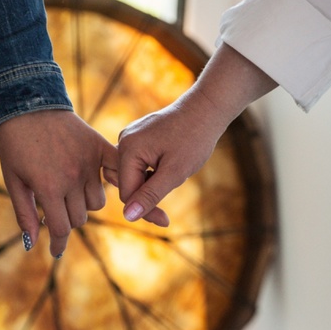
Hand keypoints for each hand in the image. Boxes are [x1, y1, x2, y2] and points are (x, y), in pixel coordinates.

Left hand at [0, 110, 116, 256]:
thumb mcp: (13, 181)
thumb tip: (32, 244)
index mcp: (48, 188)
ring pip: (96, 202)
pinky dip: (114, 182)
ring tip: (71, 193)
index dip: (58, 243)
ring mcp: (88, 163)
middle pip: (79, 217)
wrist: (30, 105)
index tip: (55, 250)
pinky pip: (116, 174)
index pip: (61, 229)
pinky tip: (107, 184)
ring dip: (84, 204)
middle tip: (55, 211)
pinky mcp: (99, 148)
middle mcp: (72, 178)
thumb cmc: (14, 144)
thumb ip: (24, 213)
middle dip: (66, 220)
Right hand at [115, 89, 226, 225]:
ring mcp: (130, 137)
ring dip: (150, 185)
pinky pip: (137, 164)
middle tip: (167, 211)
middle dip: (146, 198)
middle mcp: (123, 141)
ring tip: (173, 179)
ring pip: (132, 175)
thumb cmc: (194, 138)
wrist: (207, 108)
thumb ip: (150, 195)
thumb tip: (127, 217)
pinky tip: (170, 169)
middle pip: (126, 184)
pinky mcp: (138, 137)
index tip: (165, 221)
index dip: (144, 210)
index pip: (126, 192)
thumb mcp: (174, 172)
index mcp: (128, 148)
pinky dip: (151, 174)